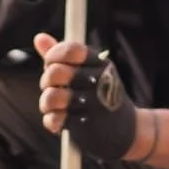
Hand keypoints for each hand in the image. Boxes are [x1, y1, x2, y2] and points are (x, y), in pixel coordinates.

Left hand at [34, 33, 137, 160]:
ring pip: (51, 96)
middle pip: (56, 72)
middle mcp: (99, 81)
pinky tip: (58, 120)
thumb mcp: (90, 71)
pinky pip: (54, 119)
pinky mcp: (85, 125)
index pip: (70, 49)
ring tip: (54, 105)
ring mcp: (93, 104)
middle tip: (53, 87)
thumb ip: (62, 55)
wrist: (128, 131)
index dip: (53, 55)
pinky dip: (52, 121)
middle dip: (46, 81)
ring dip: (47, 102)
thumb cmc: (103, 96)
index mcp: (100, 64)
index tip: (51, 64)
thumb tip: (39, 37)